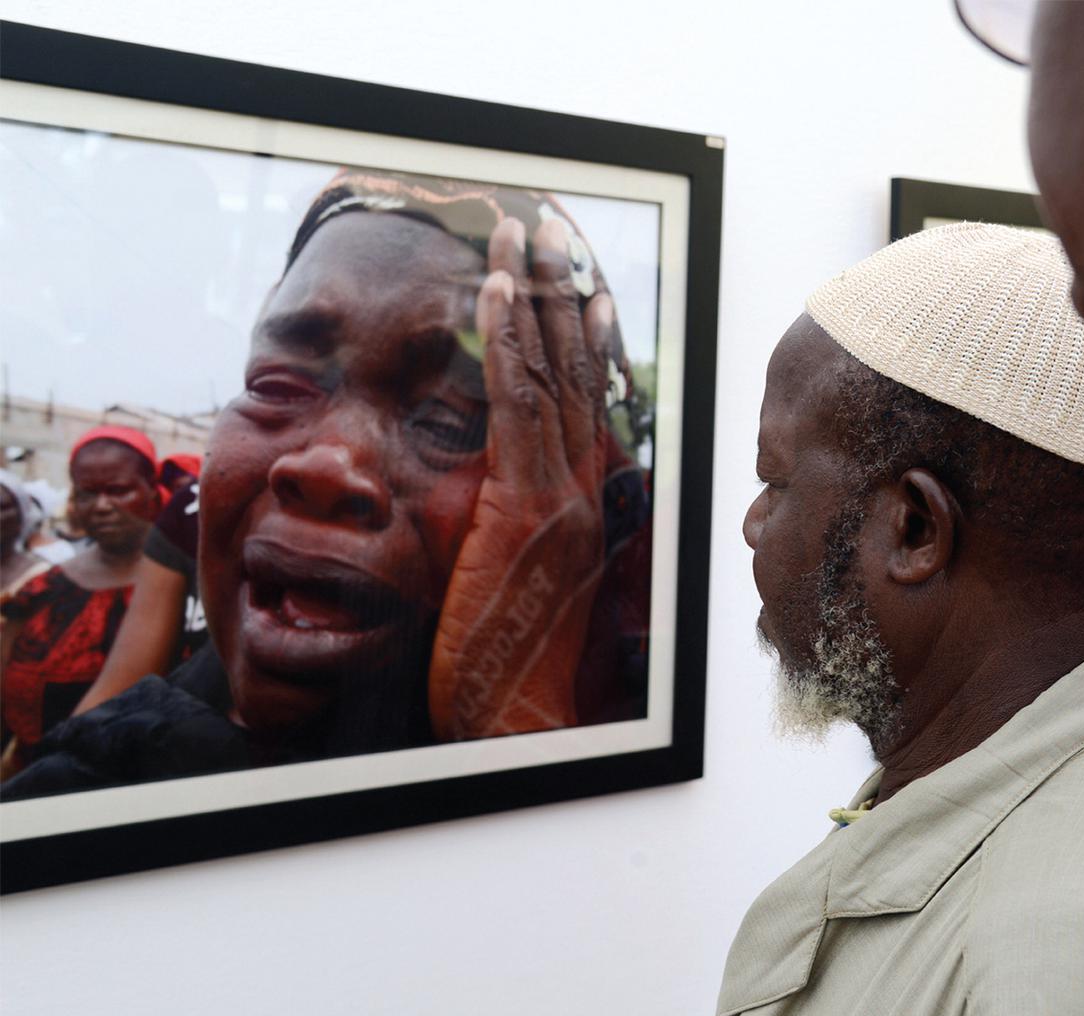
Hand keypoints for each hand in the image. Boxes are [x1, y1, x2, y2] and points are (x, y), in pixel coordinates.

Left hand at [429, 216, 619, 739]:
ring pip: (551, 374)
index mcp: (590, 504)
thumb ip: (520, 522)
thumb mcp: (521, 580)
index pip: (586, 400)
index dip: (581, 334)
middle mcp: (588, 490)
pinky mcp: (526, 506)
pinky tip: (493, 290)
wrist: (521, 722)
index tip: (575, 283)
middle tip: (549, 225)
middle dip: (562, 290)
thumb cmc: (515, 666)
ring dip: (532, 294)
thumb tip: (498, 489)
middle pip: (577, 370)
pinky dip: (506, 342)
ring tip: (517, 230)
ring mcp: (562, 495)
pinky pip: (515, 407)